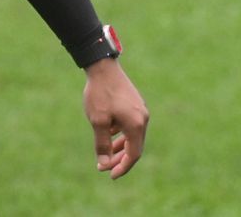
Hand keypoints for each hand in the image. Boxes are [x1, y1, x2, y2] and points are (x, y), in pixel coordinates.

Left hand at [82, 58, 148, 178]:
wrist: (102, 66)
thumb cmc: (100, 93)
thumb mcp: (98, 121)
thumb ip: (102, 143)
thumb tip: (103, 163)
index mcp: (136, 125)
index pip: (133, 154)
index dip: (122, 167)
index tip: (110, 175)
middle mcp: (142, 118)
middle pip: (134, 146)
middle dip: (119, 158)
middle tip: (104, 166)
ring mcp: (140, 110)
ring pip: (132, 136)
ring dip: (119, 146)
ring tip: (105, 154)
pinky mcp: (135, 104)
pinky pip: (130, 125)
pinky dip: (120, 133)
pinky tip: (108, 133)